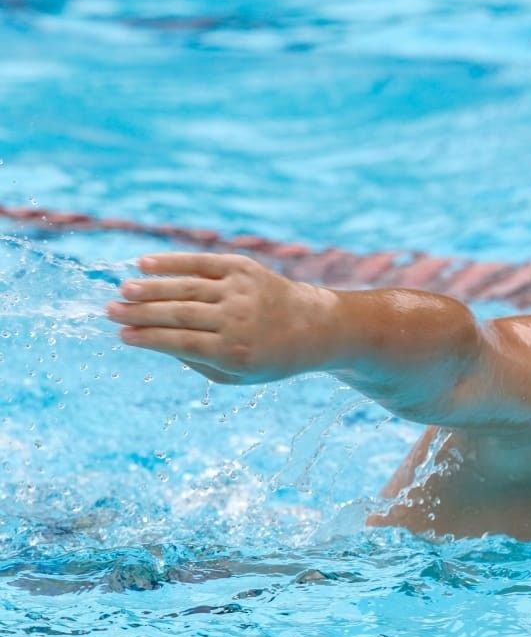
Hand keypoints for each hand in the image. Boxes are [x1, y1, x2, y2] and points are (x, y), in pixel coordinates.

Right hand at [107, 254, 336, 383]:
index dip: (147, 338)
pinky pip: (202, 262)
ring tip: (123, 290)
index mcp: (234, 352)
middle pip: (178, 313)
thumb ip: (195, 361)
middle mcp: (237, 319)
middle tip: (109, 311)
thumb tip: (153, 339)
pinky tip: (145, 263)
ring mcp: (241, 291)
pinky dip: (173, 262)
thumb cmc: (269, 357)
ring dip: (150, 287)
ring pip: (186, 287)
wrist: (316, 328)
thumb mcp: (235, 375)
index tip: (121, 334)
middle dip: (139, 312)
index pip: (179, 342)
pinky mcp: (244, 268)